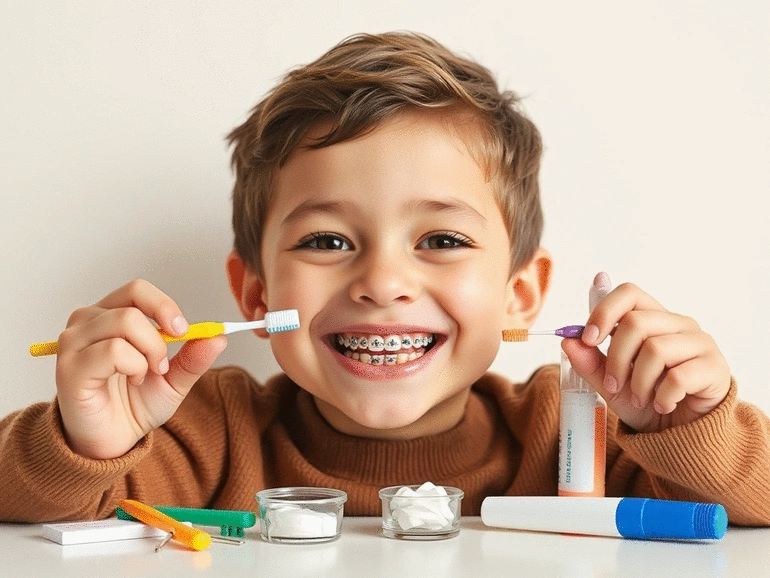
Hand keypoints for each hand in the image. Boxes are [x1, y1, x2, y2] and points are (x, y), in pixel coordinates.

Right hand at [55, 280, 226, 458]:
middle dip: (160, 338)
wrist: (113, 440)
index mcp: (109, 315)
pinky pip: (112, 350)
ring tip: (143, 375)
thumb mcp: (175, 379)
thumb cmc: (135, 405)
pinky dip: (133, 366)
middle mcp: (86, 322)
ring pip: (124, 323)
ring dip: (148, 353)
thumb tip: (219, 336)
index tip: (183, 331)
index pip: (137, 290)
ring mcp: (74, 343)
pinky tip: (131, 381)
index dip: (164, 306)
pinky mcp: (70, 368)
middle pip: (133, 305)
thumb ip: (194, 357)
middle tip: (162, 365)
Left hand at [561, 282, 730, 432]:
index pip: (629, 293)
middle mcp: (678, 324)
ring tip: (639, 398)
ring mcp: (700, 343)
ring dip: (638, 382)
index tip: (587, 339)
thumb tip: (567, 341)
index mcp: (652, 318)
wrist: (679, 435)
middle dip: (616, 358)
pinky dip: (662, 397)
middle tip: (613, 385)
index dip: (604, 311)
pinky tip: (663, 405)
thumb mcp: (610, 385)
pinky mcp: (715, 368)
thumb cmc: (645, 402)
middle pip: (636, 322)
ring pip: (656, 349)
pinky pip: (678, 377)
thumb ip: (589, 363)